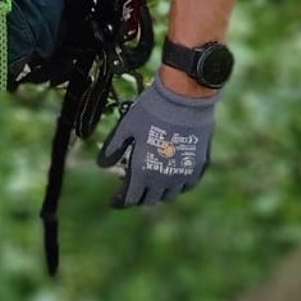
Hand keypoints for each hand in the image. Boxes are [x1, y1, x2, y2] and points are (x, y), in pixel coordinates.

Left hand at [100, 77, 217, 206]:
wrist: (183, 98)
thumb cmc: (151, 110)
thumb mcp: (126, 127)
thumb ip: (113, 149)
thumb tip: (102, 165)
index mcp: (143, 171)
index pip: (130, 198)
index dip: (120, 201)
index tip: (115, 201)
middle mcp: (164, 179)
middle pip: (150, 200)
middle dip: (139, 196)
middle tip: (132, 188)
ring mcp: (184, 174)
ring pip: (170, 195)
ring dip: (159, 192)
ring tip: (151, 183)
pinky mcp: (198, 165)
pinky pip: (188, 185)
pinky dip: (178, 185)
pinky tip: (171, 177)